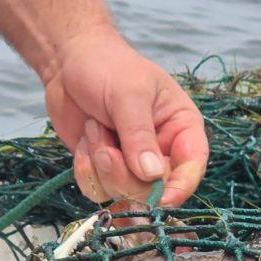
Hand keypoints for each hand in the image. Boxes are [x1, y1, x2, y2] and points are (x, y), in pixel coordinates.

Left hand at [42, 23, 208, 207]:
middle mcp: (163, 152)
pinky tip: (85, 141)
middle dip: (125, 173)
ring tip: (94, 130)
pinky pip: (100, 191)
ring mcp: (134, 164)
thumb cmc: (107, 66)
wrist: (68, 61)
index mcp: (182, 129)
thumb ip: (140, 136)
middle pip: (155, 189)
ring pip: (125, 193)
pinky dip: (86, 171)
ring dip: (102, 166)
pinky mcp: (107, 170)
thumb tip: (152, 175)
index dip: (180, 188)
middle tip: (105, 147)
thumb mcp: (128, 95)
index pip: (192, 168)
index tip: (161, 199)